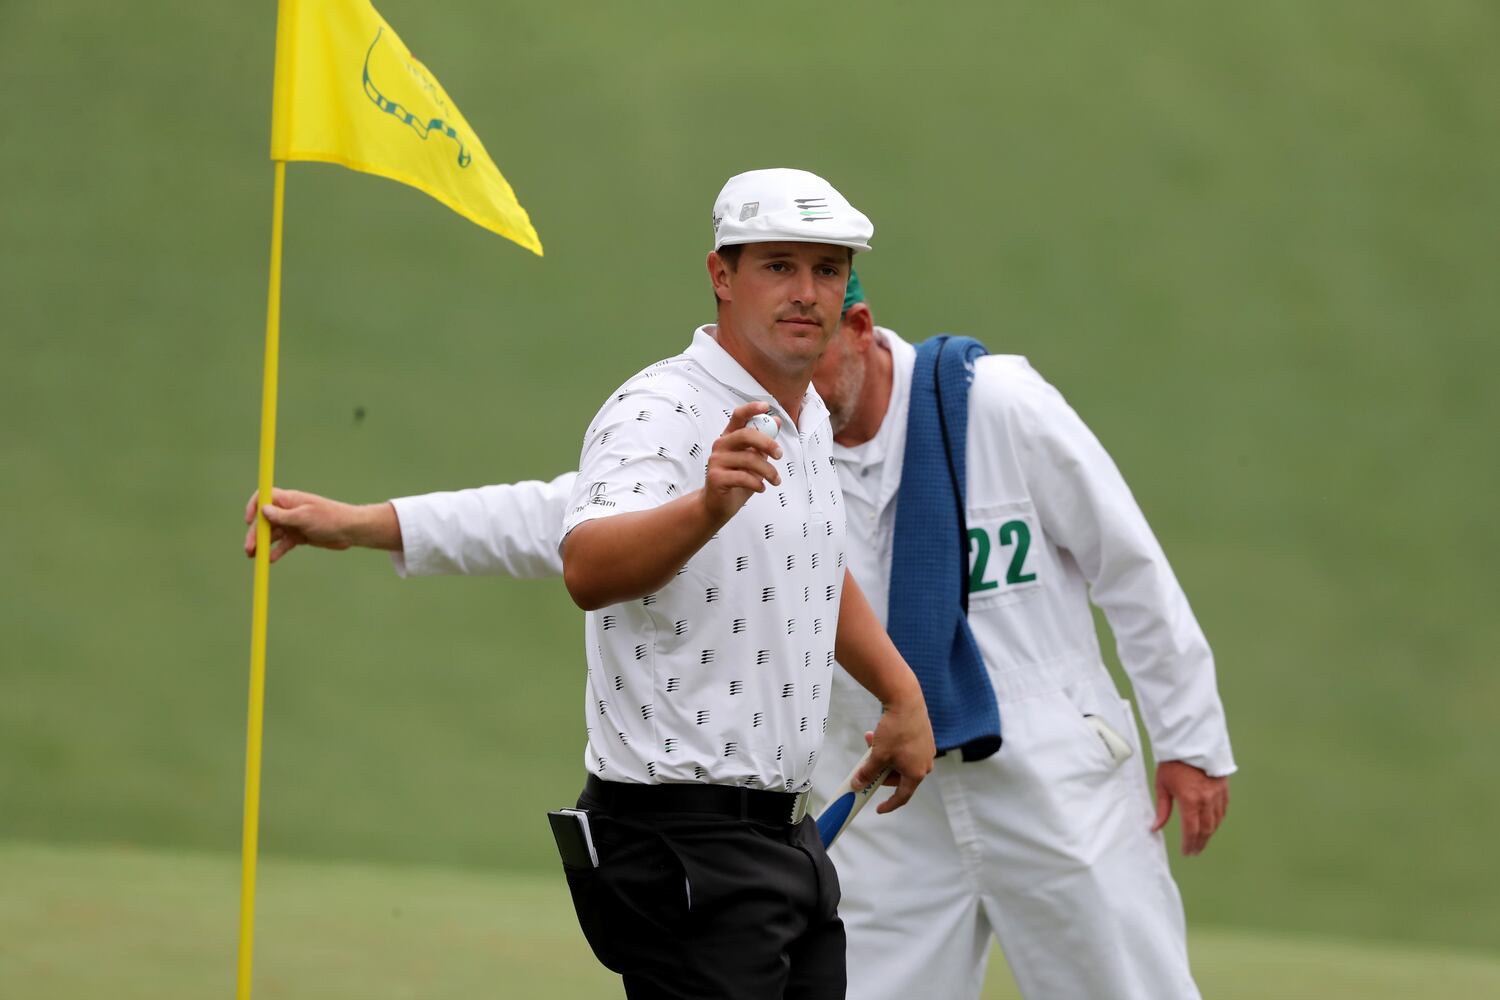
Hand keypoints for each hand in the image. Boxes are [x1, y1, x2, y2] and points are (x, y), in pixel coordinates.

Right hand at [242, 488, 395, 561]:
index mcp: (289, 500)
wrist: (350, 531)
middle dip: (255, 534)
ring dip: (262, 545)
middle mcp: (288, 511)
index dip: (253, 506)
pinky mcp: (299, 537)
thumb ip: (283, 515)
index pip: (264, 497)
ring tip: (254, 557)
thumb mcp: (305, 517)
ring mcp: (293, 524)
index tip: (248, 521)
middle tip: (249, 549)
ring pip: (272, 534)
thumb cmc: (330, 518)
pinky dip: (276, 551)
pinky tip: (271, 559)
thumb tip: (263, 510)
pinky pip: (283, 544)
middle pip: (264, 520)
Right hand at [700, 402, 782, 523]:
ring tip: (775, 480)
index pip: (738, 416)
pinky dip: (757, 483)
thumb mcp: (753, 459)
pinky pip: (743, 477)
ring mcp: (716, 461)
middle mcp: (721, 445)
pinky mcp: (716, 477)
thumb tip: (776, 421)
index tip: (766, 406)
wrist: (718, 504)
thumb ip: (763, 441)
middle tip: (780, 455)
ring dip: (768, 471)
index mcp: (730, 437)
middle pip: (746, 434)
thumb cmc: (736, 480)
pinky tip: (761, 488)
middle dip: (768, 443)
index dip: (751, 409)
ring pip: (749, 459)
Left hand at [854, 686, 934, 814]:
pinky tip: (880, 733)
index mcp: (917, 773)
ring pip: (900, 761)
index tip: (878, 808)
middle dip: (881, 771)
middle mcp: (925, 764)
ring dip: (884, 756)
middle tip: (867, 765)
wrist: (907, 701)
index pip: (902, 796)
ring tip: (870, 740)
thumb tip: (857, 784)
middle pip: (899, 777)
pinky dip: (892, 747)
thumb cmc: (895, 730)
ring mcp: (926, 751)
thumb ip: (868, 772)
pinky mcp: (924, 738)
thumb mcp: (877, 755)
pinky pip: (906, 749)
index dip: (890, 805)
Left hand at [1152, 760, 1228, 855]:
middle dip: (1200, 843)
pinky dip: (1217, 821)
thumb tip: (1155, 828)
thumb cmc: (1172, 762)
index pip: (1191, 830)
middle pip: (1206, 829)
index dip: (1189, 844)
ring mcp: (1217, 794)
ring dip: (1209, 834)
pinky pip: (1223, 810)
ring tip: (1201, 842)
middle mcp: (1207, 800)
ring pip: (1216, 821)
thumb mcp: (1162, 785)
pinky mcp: (1223, 788)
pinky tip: (1212, 826)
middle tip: (1194, 852)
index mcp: (1190, 800)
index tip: (1186, 852)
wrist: (1191, 742)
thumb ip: (1162, 809)